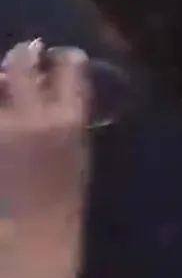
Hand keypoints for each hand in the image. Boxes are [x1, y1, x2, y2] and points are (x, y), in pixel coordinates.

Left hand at [0, 40, 89, 234]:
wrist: (35, 225)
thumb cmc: (64, 191)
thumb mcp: (78, 148)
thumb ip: (66, 114)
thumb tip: (49, 85)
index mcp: (67, 120)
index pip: (70, 70)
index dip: (68, 58)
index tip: (65, 55)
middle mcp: (32, 117)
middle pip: (22, 65)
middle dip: (24, 54)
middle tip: (26, 51)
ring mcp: (3, 128)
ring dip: (3, 78)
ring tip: (6, 80)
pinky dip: (2, 109)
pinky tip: (6, 114)